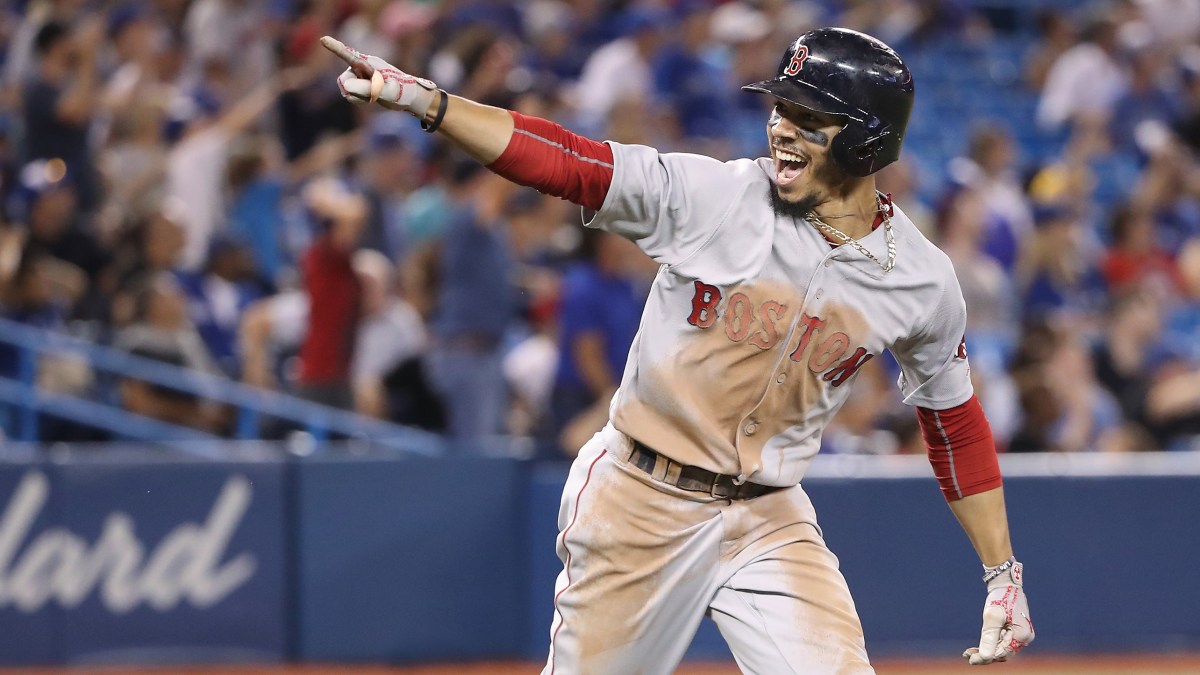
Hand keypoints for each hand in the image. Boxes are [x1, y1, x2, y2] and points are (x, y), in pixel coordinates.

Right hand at [320, 36, 437, 114]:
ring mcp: (360, 74)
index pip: (349, 56)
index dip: (335, 48)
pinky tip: (372, 98)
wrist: (409, 97)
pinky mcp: (360, 83)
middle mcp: (362, 66)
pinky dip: (358, 99)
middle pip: (343, 80)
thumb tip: (346, 87)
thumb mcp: (386, 91)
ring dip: (357, 97)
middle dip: (353, 91)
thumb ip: (367, 88)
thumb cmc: (401, 92)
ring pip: (346, 89)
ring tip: (375, 96)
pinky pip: (350, 94)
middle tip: (372, 95)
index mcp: (369, 63)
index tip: (323, 39)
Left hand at [963, 558, 1033, 664]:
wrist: (1005, 583)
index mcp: (1022, 635)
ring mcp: (1021, 635)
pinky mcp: (1016, 631)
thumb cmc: (1000, 597)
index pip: (1002, 653)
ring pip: (1002, 649)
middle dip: (985, 655)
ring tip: (969, 652)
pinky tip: (977, 647)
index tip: (970, 659)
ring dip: (987, 651)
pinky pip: (1003, 642)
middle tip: (967, 656)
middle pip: (1002, 653)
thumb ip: (989, 638)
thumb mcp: (992, 617)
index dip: (985, 658)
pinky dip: (991, 644)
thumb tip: (985, 658)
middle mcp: (1025, 638)